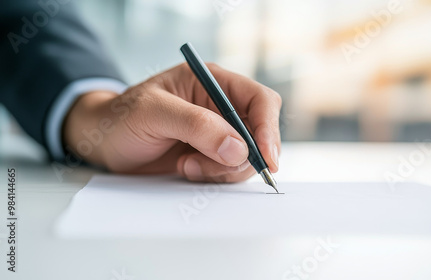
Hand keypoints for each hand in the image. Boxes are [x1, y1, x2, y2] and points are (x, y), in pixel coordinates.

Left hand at [63, 63, 281, 182]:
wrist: (103, 142)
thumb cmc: (121, 117)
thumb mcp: (153, 113)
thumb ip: (196, 125)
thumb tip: (238, 147)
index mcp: (213, 82)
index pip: (259, 100)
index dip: (267, 128)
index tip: (265, 157)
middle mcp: (221, 106)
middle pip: (259, 132)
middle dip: (243, 156)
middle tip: (211, 167)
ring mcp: (218, 133)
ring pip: (247, 157)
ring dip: (223, 169)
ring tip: (188, 165)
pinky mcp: (211, 155)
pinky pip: (231, 171)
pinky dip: (215, 177)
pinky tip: (187, 169)